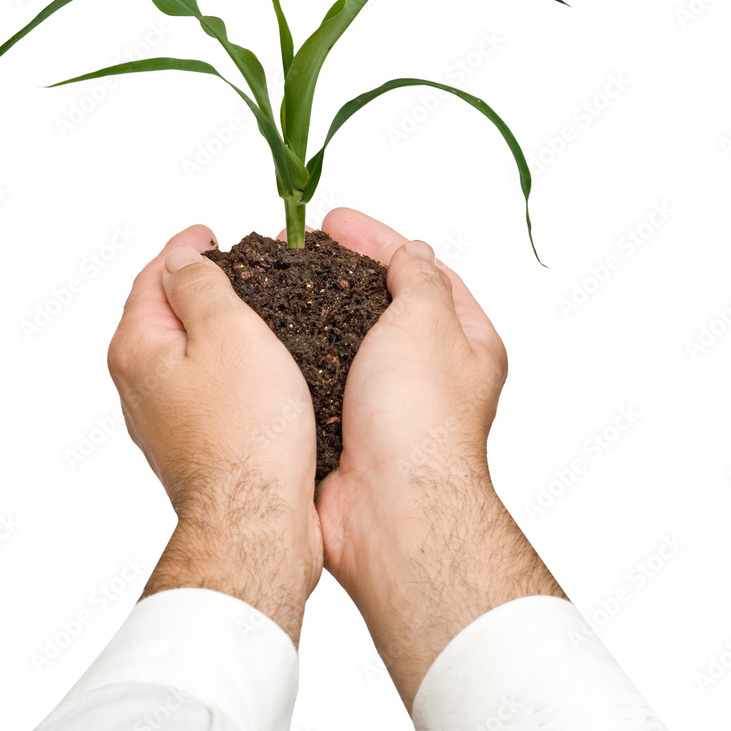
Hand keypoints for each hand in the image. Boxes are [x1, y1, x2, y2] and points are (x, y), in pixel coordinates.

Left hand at [107, 224, 322, 644]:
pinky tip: (253, 367)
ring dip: (212, 326)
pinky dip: (222, 364)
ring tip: (252, 310)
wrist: (256, 517)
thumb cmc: (247, 430)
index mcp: (139, 346)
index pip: (153, 275)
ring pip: (183, 351)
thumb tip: (181, 259)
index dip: (185, 247)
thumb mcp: (228, 330)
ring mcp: (162, 417)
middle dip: (196, 283)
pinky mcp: (191, 441)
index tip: (210, 233)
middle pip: (162, 313)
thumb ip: (200, 284)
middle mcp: (139, 383)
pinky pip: (202, 386)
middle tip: (236, 266)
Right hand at [316, 208, 565, 707]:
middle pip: (378, 303)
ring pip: (342, 338)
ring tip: (271, 282)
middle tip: (294, 247)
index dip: (375, 240)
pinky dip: (295, 352)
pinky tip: (266, 334)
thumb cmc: (419, 420)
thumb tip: (413, 253)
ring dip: (310, 309)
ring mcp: (384, 400)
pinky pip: (317, 376)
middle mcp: (427, 371)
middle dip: (336, 271)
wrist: (390, 510)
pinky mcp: (346, 425)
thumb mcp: (427, 322)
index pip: (419, 270)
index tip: (332, 220)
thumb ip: (418, 278)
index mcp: (464, 341)